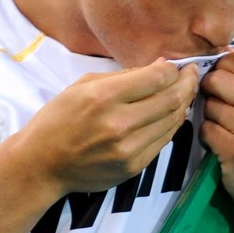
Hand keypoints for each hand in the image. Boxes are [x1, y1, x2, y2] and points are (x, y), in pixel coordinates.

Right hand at [18, 59, 198, 195]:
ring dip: (183, 104)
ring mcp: (128, 149)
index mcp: (104, 97)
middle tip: (192, 75)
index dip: (174, 70)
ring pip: (173, 121)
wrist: (41, 164)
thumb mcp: (83, 85)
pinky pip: (164, 141)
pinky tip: (169, 115)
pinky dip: (171, 125)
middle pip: (172, 99)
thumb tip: (159, 67)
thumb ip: (123, 76)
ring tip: (184, 93)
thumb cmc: (58, 119)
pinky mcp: (133, 167)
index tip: (178, 66)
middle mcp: (119, 123)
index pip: (158, 78)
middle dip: (187, 84)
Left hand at [199, 49, 233, 211]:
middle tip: (219, 106)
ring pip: (210, 104)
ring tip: (226, 128)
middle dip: (212, 90)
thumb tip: (223, 49)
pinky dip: (207, 135)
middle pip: (221, 78)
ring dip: (210, 115)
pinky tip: (221, 145)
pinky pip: (205, 128)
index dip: (226, 65)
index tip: (223, 79)